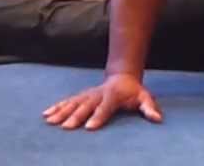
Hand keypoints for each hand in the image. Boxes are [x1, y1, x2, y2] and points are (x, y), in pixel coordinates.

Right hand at [43, 74, 162, 130]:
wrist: (122, 76)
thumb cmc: (133, 92)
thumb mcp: (145, 97)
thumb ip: (149, 108)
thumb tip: (157, 119)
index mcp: (113, 95)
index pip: (105, 107)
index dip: (98, 117)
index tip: (89, 127)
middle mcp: (98, 94)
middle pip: (86, 106)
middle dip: (75, 116)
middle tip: (66, 127)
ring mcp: (88, 94)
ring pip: (73, 102)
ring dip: (62, 111)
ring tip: (51, 121)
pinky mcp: (81, 96)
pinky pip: (67, 101)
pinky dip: (57, 107)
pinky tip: (46, 114)